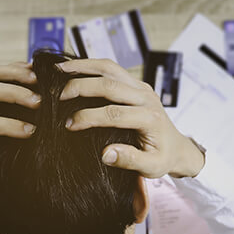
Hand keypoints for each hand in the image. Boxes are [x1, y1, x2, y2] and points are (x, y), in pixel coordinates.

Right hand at [58, 59, 204, 178]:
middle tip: (57, 96)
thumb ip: (130, 160)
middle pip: (110, 84)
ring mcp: (141, 87)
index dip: (88, 117)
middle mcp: (146, 97)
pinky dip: (89, 66)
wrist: (176, 147)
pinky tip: (72, 68)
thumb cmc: (162, 158)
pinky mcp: (135, 83)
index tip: (68, 125)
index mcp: (150, 118)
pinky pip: (111, 68)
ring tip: (58, 70)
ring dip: (82, 67)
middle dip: (80, 88)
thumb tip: (106, 154)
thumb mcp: (151, 167)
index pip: (114, 114)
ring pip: (109, 68)